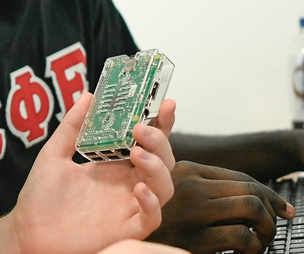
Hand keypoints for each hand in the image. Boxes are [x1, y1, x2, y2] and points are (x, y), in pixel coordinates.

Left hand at [8, 92, 175, 253]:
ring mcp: (128, 206)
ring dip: (157, 167)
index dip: (159, 122)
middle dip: (159, 140)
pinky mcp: (126, 230)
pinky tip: (138, 188)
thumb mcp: (53, 154)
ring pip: (164, 187)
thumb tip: (89, 96)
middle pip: (161, 160)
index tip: (165, 102)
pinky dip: (151, 203)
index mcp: (113, 164)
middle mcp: (125, 184)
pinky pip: (151, 218)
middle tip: (141, 128)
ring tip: (137, 152)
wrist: (28, 232)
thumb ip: (71, 127)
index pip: (145, 140)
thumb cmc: (41, 197)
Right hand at [147, 161, 294, 253]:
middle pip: (250, 190)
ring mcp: (191, 210)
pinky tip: (247, 253)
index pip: (241, 177)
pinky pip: (242, 237)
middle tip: (273, 226)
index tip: (283, 208)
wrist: (132, 243)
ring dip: (268, 227)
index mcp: (184, 170)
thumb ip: (197, 184)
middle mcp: (188, 185)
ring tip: (263, 239)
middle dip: (272, 210)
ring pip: (252, 208)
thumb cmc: (152, 220)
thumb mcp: (164, 190)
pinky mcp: (195, 238)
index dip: (269, 193)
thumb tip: (248, 191)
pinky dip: (255, 247)